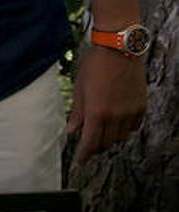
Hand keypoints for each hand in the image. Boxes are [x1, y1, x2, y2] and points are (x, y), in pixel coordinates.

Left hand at [68, 44, 146, 163]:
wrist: (119, 50)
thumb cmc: (95, 67)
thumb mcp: (79, 89)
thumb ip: (76, 113)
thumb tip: (71, 131)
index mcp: (97, 112)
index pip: (90, 143)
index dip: (84, 155)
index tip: (80, 161)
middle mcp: (115, 116)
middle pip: (106, 143)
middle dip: (95, 146)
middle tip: (88, 145)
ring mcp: (130, 112)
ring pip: (121, 137)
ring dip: (110, 138)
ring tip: (101, 132)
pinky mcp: (141, 107)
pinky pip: (133, 127)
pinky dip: (124, 129)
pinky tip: (116, 122)